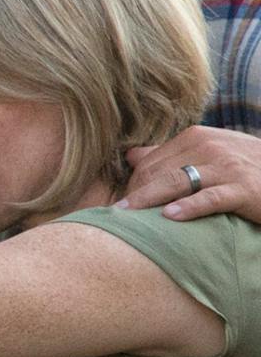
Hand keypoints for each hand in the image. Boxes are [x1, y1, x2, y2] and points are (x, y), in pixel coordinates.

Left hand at [120, 126, 260, 223]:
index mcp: (194, 137)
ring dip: (147, 200)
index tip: (119, 207)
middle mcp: (207, 147)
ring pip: (176, 182)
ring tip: (125, 216)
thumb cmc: (245, 166)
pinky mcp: (243, 188)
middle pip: (157, 172)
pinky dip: (190, 207)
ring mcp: (226, 167)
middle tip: (113, 219)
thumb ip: (171, 154)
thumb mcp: (210, 153)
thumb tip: (131, 155)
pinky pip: (210, 198)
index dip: (130, 185)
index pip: (149, 162)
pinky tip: (170, 217)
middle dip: (134, 195)